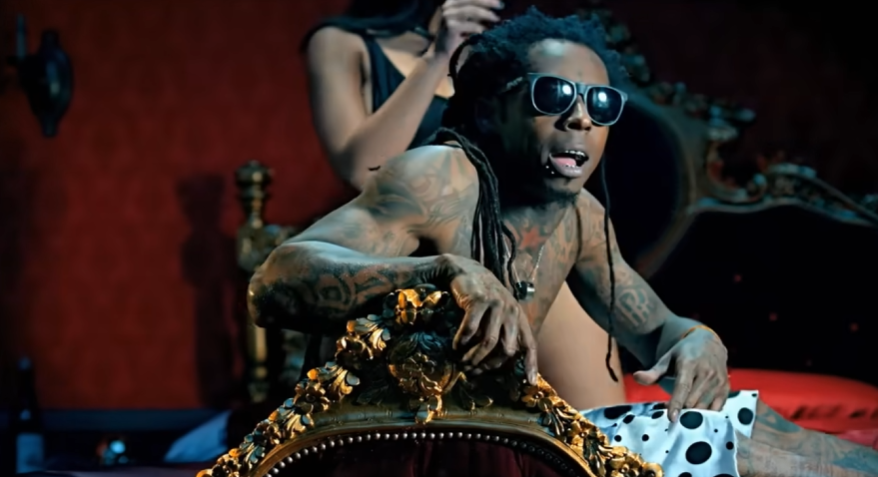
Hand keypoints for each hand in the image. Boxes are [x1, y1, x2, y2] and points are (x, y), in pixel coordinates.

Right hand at [434, 0, 503, 56]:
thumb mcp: (468, 18)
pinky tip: (485, 31)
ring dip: (486, 14)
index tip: (499, 0)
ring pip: (470, 10)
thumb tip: (496, 4)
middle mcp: (448, 5)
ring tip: (496, 19)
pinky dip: (478, 27)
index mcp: (452, 1)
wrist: (444, 52)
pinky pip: (468, 24)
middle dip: (487, 1)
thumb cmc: (459, 34)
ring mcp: (447, 15)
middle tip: (500, 6)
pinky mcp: (449, 26)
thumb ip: (477, 10)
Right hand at [438, 254, 537, 383]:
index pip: (529, 344)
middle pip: (507, 349)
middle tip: (474, 371)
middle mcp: (511, 311)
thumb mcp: (499, 312)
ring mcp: (496, 305)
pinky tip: (456, 346)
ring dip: (475, 357)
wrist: (466, 270)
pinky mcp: (479, 301)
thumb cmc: (482, 296)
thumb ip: (503, 331)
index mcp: (518, 316)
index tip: (529, 382)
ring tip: (463, 362)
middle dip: (490, 364)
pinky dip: (462, 342)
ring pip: (489, 342)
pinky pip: (471, 330)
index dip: (531, 364)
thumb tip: (499, 361)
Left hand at [633, 328, 728, 421]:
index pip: (683, 387)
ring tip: (682, 414)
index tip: (671, 417)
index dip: (676, 403)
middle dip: (681, 411)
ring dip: (692, 415)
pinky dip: (705, 414)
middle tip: (670, 413)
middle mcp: (706, 373)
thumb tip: (636, 377)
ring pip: (704, 407)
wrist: (709, 343)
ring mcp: (718, 381)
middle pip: (692, 401)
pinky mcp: (725, 389)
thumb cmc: (683, 353)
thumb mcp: (667, 359)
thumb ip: (653, 372)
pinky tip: (696, 414)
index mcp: (690, 364)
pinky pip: (716, 408)